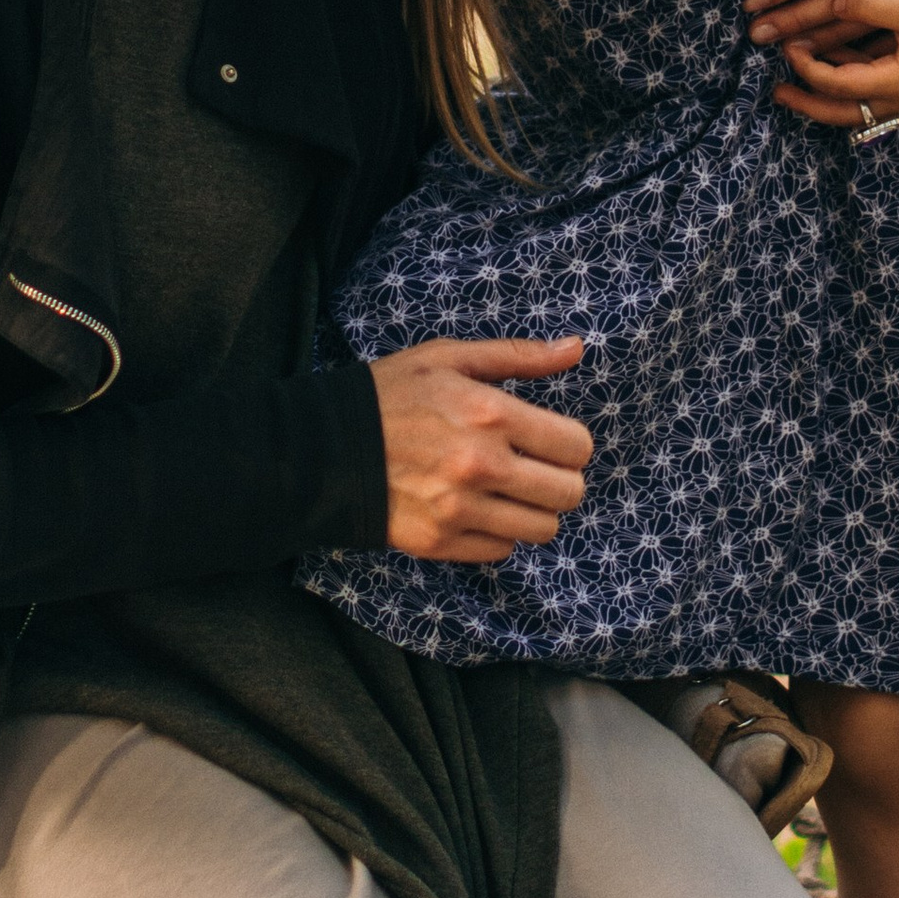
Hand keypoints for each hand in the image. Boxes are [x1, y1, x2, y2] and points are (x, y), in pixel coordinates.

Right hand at [370, 337, 591, 562]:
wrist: (322, 448)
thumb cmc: (390, 395)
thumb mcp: (448, 358)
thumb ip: (518, 355)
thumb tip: (576, 347)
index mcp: (489, 413)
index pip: (575, 447)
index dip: (571, 444)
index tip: (553, 441)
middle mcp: (480, 465)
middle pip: (568, 493)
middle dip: (560, 479)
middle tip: (536, 468)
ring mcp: (460, 509)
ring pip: (542, 529)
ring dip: (534, 510)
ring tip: (509, 491)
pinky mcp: (441, 542)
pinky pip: (502, 550)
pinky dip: (498, 533)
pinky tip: (478, 509)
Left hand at [777, 0, 898, 130]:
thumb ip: (867, 4)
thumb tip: (831, 2)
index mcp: (896, 84)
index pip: (838, 85)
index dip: (808, 68)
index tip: (789, 46)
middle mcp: (897, 99)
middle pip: (840, 113)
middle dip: (806, 104)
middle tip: (777, 92)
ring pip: (851, 104)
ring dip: (822, 91)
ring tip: (793, 75)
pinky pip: (864, 88)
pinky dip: (842, 76)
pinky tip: (826, 54)